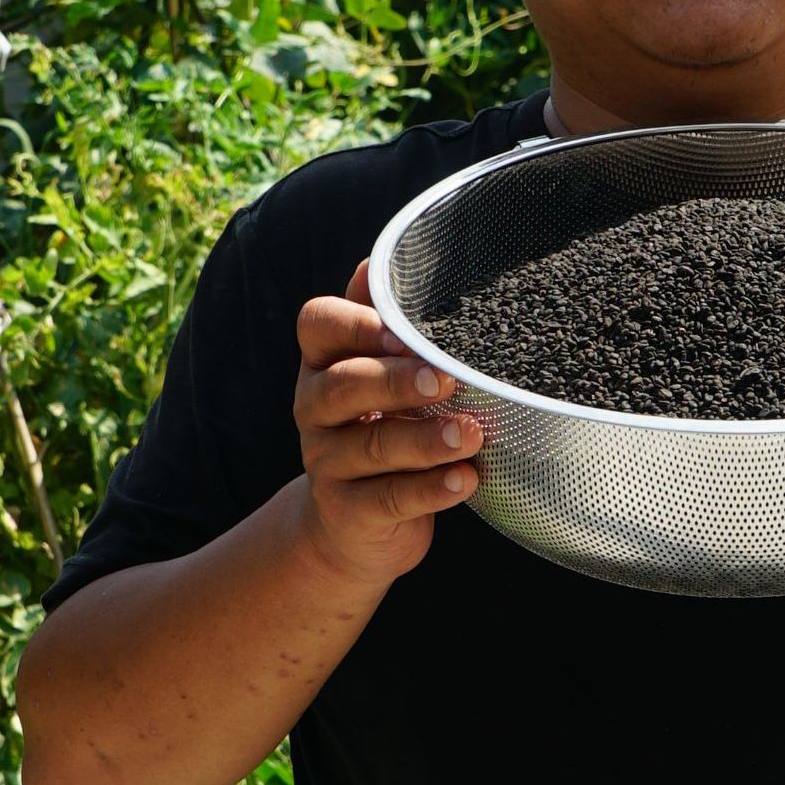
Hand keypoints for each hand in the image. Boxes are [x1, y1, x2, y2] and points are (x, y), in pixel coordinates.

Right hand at [293, 258, 482, 589]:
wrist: (352, 525)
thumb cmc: (381, 422)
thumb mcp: (380, 369)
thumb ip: (384, 319)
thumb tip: (382, 260)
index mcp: (324, 361)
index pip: (317, 324)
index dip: (355, 323)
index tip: (402, 331)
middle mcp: (314, 407)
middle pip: (341, 385)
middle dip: (395, 380)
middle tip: (447, 380)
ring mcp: (326, 462)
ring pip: (370, 445)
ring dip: (425, 439)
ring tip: (471, 434)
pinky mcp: (347, 512)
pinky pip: (387, 499)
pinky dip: (430, 489)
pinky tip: (466, 479)